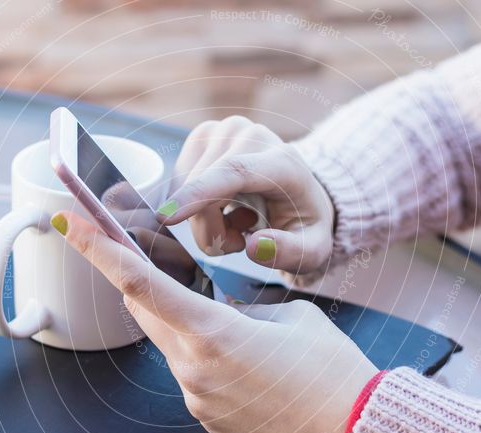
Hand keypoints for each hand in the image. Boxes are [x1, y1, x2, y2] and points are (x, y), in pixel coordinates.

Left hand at [52, 211, 377, 432]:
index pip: (142, 284)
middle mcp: (194, 368)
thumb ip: (237, 306)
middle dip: (137, 278)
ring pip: (166, 341)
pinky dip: (198, 352)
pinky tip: (241, 356)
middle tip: (138, 252)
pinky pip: (187, 371)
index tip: (70, 223)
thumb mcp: (287, 314)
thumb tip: (213, 310)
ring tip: (221, 314)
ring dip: (176, 317)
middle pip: (143, 310)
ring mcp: (197, 397)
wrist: (351, 431)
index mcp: (214, 333)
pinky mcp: (206, 416)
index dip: (101, 250)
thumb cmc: (329, 368)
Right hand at [158, 116, 334, 274]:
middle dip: (210, 232)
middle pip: (204, 191)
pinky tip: (223, 207)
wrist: (298, 193)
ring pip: (186, 188)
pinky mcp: (202, 136)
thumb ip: (290, 252)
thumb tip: (256, 247)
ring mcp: (223, 132)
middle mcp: (250, 136)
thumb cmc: (303, 224)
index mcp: (282, 162)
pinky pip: (180, 183)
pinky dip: (194, 205)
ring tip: (237, 222)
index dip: (198, 194)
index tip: (166, 218)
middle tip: (238, 243)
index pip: (234, 171)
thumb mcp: (313, 249)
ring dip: (203, 221)